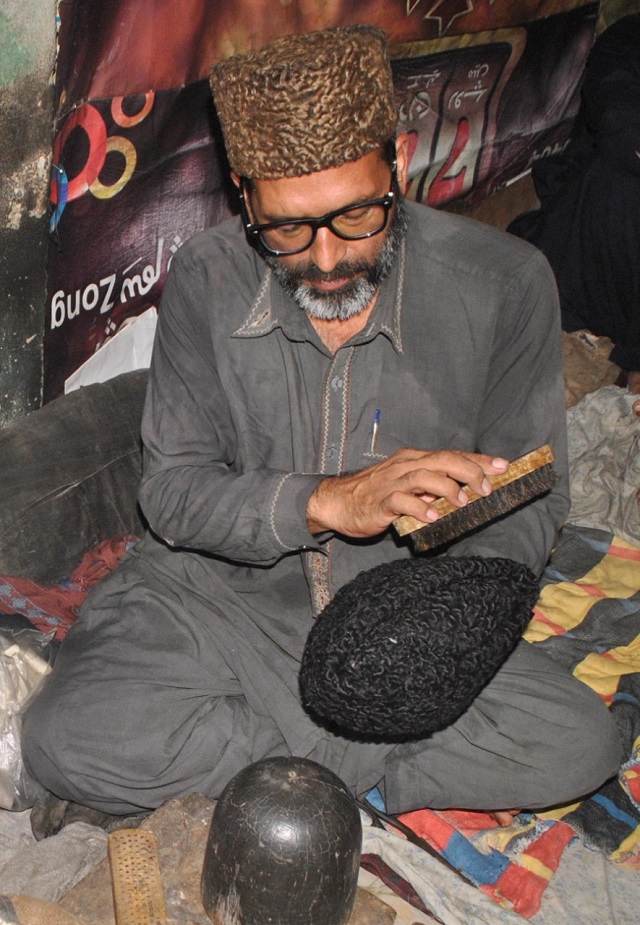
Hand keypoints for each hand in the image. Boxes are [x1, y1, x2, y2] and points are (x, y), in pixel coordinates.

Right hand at [306, 447, 508, 537]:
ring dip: (447, 488)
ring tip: (463, 501)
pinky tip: (432, 516)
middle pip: (442, 460)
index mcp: (414, 460)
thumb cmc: (375, 494)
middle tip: (487, 487)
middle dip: (469, 471)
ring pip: (424, 476)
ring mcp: (392, 482)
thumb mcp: (407, 486)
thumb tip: (461, 493)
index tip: (503, 466)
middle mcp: (405, 466)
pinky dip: (419, 507)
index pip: (451, 455)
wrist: (337, 501)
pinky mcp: (380, 501)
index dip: (478, 460)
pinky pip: (401, 501)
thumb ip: (431, 488)